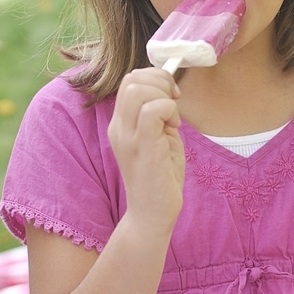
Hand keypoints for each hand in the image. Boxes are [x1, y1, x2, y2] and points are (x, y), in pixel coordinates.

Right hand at [108, 68, 184, 234]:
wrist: (153, 214)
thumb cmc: (160, 178)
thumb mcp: (159, 137)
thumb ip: (159, 114)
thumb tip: (168, 91)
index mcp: (121, 123)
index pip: (129, 81)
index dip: (155, 79)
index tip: (173, 97)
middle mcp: (119, 127)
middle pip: (131, 79)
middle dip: (160, 82)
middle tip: (175, 104)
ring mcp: (127, 136)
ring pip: (137, 89)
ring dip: (163, 96)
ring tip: (173, 120)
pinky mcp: (142, 147)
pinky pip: (152, 110)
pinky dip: (169, 110)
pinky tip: (174, 129)